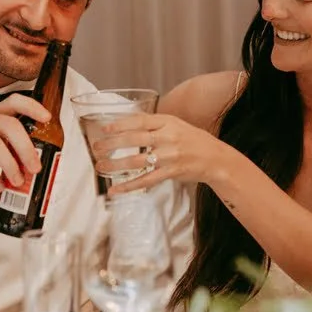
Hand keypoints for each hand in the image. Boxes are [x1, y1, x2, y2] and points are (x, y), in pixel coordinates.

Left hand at [91, 113, 227, 194]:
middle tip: (97, 147)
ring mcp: (169, 156)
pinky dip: (128, 186)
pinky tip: (115, 190)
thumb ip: (155, 124)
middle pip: (134, 139)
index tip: (105, 129)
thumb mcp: (175, 124)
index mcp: (167, 122)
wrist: (215, 158)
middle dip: (112, 143)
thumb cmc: (193, 140)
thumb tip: (128, 124)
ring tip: (100, 167)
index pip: (139, 121)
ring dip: (116, 165)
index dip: (120, 124)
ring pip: (137, 161)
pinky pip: (145, 181)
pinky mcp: (170, 173)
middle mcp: (167, 137)